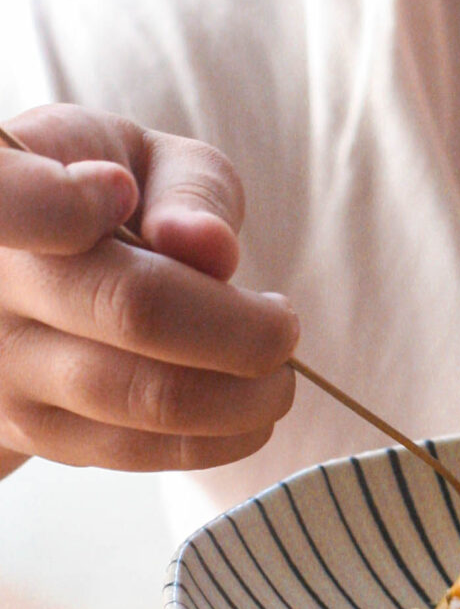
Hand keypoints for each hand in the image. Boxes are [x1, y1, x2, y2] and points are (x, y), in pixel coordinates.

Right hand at [0, 105, 298, 476]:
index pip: (14, 201)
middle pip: (132, 310)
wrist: (35, 277)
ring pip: (139, 397)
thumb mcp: (144, 159)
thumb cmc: (107, 196)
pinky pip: (131, 449)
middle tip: (283, 324)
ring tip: (278, 374)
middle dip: (242, 329)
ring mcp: (2, 370)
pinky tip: (247, 407)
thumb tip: (209, 247)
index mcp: (3, 195)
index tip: (127, 196)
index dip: (71, 202)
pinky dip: (213, 436)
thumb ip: (185, 187)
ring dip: (240, 396)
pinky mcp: (28, 433)